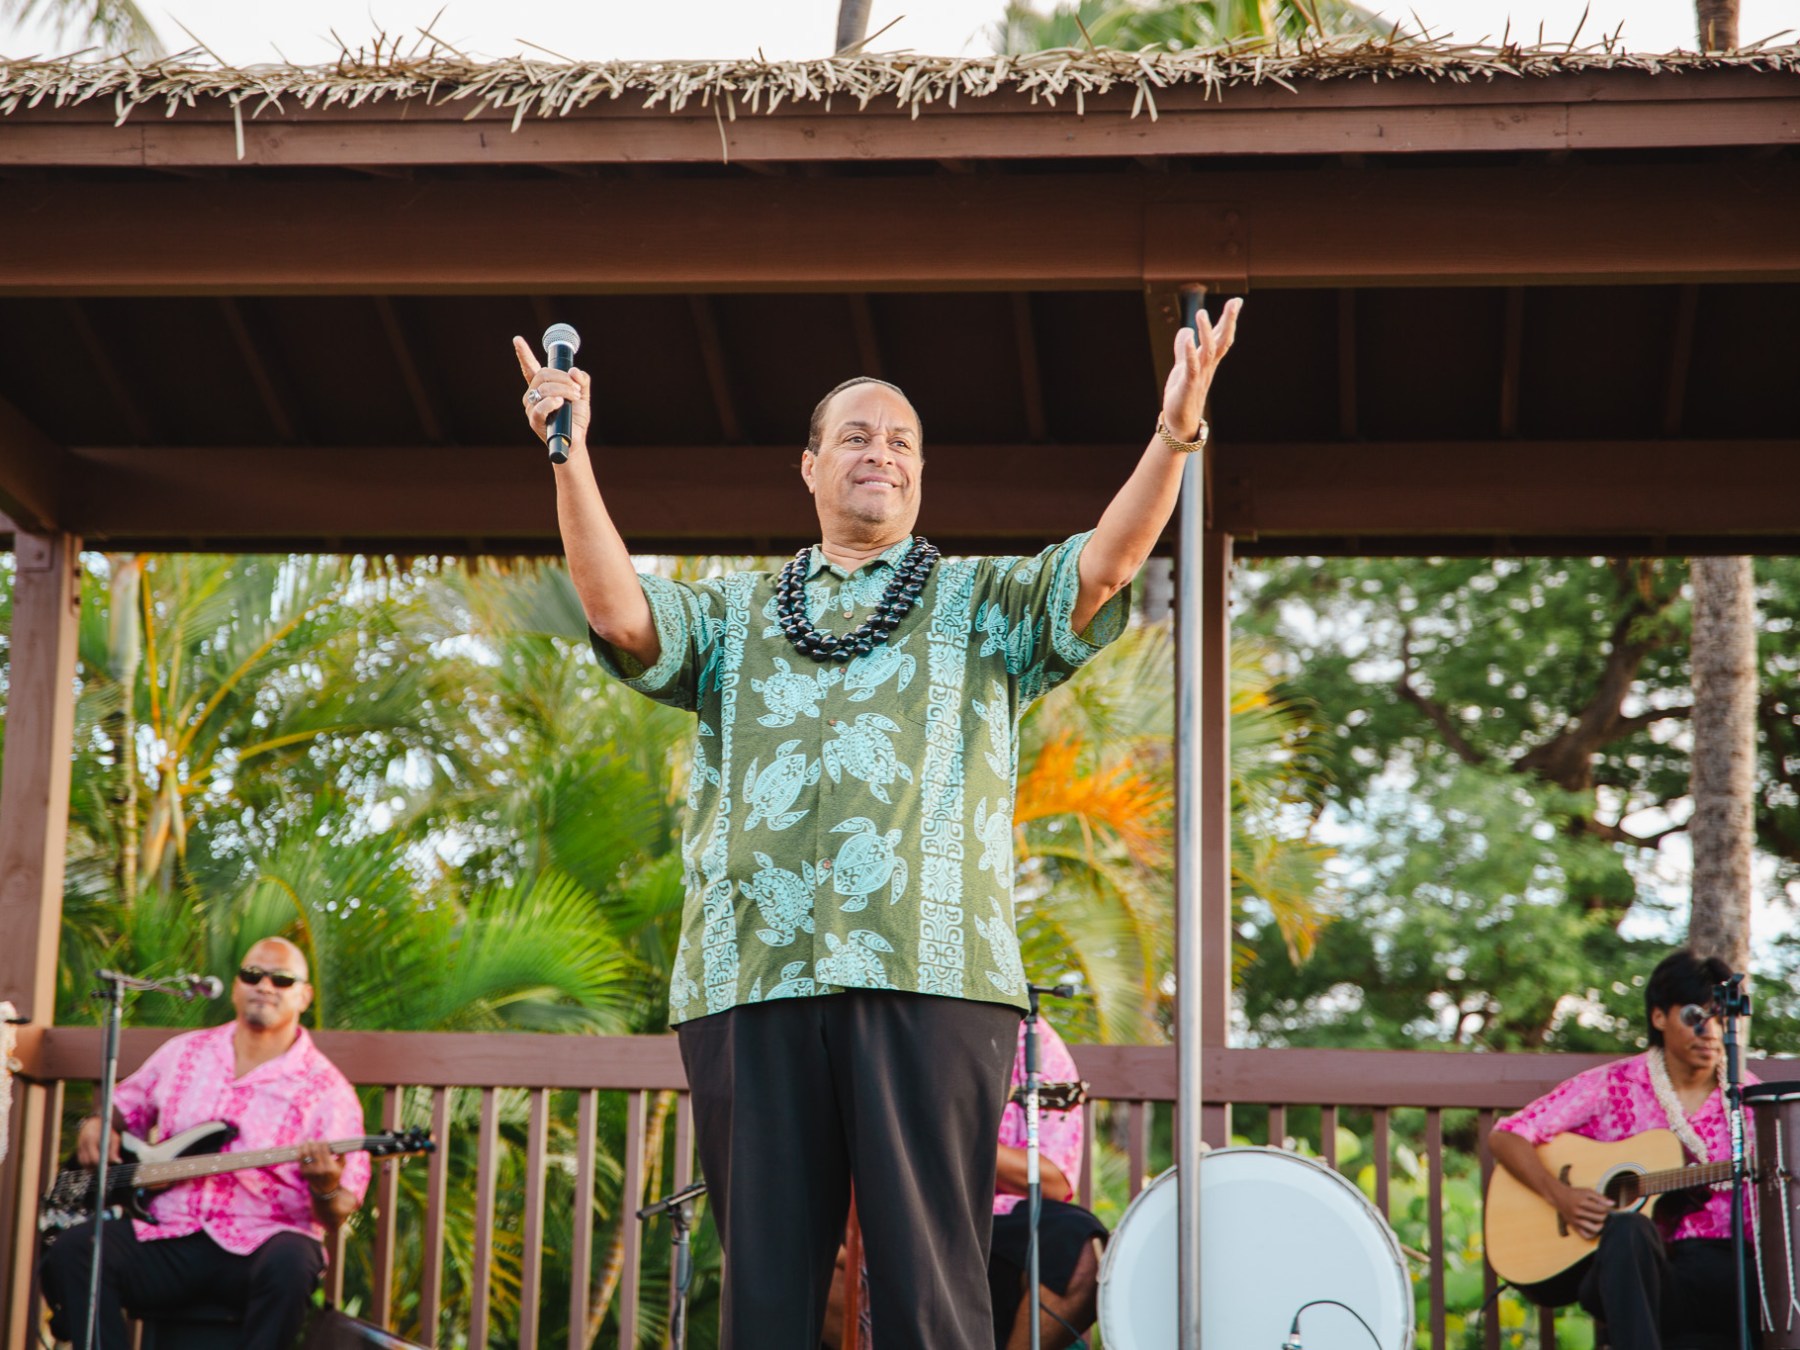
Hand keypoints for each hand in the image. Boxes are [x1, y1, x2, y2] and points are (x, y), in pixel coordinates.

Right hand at [76, 1116, 121, 1166]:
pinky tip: (93, 1167)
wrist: (94, 1121)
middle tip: (103, 1172)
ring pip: (82, 1162)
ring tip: (99, 1171)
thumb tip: (118, 1162)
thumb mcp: (114, 1138)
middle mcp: (83, 1143)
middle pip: (87, 1161)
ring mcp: (78, 1146)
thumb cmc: (107, 1131)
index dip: (100, 1164)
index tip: (107, 1169)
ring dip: (90, 1168)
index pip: (94, 1157)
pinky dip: (86, 1165)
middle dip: (95, 1168)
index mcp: (91, 1139)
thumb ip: (114, 1150)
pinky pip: (80, 1160)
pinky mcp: (77, 1149)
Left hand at [296, 1140, 343, 1198]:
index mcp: (329, 1167)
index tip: (324, 1140)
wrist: (324, 1189)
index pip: (324, 1151)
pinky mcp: (304, 1172)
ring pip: (305, 1155)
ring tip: (306, 1142)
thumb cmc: (335, 1174)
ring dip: (305, 1146)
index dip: (323, 1144)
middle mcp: (319, 1169)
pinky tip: (301, 1147)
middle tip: (312, 1139)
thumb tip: (340, 1145)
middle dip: (313, 1144)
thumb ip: (342, 1155)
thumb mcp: (342, 1166)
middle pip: (314, 1152)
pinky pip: (300, 1160)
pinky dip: (300, 1152)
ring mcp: (310, 1171)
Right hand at [513, 335, 591, 452]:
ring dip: (564, 390)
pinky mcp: (534, 420)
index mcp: (541, 387)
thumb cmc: (575, 418)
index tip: (517, 339)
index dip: (524, 354)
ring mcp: (531, 407)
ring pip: (544, 388)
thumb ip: (582, 380)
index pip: (530, 368)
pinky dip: (552, 402)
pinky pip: (539, 407)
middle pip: (544, 375)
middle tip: (577, 390)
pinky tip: (561, 403)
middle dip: (563, 378)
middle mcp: (532, 395)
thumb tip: (575, 371)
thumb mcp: (582, 395)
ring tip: (575, 398)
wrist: (575, 441)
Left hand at [1161, 297, 1241, 441]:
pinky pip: (1191, 366)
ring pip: (1208, 351)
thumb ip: (1183, 350)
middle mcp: (1207, 366)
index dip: (1228, 320)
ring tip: (1202, 313)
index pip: (1221, 337)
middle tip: (1235, 303)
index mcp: (1207, 361)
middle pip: (1222, 341)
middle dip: (1228, 322)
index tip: (1237, 301)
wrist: (1179, 422)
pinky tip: (1188, 336)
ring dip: (1206, 331)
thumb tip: (1185, 330)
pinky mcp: (1188, 385)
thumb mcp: (1183, 368)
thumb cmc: (1183, 395)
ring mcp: (1200, 375)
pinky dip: (1190, 351)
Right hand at [1556, 1183, 1614, 1240]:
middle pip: (1599, 1218)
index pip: (1601, 1209)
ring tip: (1601, 1221)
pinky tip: (1595, 1228)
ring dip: (1601, 1226)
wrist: (1558, 1196)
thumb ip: (1600, 1197)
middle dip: (1605, 1216)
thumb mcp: (1587, 1191)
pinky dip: (1593, 1234)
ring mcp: (1575, 1220)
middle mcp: (1578, 1212)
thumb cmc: (1575, 1193)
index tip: (1607, 1208)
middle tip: (1605, 1214)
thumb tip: (1613, 1204)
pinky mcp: (1574, 1226)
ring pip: (1594, 1229)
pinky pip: (1585, 1235)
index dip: (1607, 1209)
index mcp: (1582, 1202)